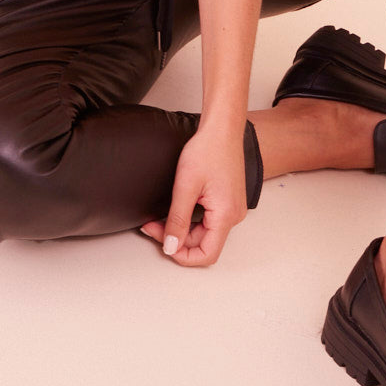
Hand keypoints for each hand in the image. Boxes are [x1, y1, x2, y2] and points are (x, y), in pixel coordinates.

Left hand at [139, 118, 248, 265]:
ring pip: (203, 233)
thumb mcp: (186, 186)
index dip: (182, 255)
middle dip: (175, 238)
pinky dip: (190, 220)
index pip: (207, 254)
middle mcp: (233, 216)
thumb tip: (171, 247)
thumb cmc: (208, 150)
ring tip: (159, 217)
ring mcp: (232, 209)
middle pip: (202, 243)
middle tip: (152, 224)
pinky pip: (208, 221)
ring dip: (180, 229)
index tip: (162, 243)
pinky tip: (176, 210)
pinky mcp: (227, 202)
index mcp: (226, 215)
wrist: (222, 129)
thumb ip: (177, 220)